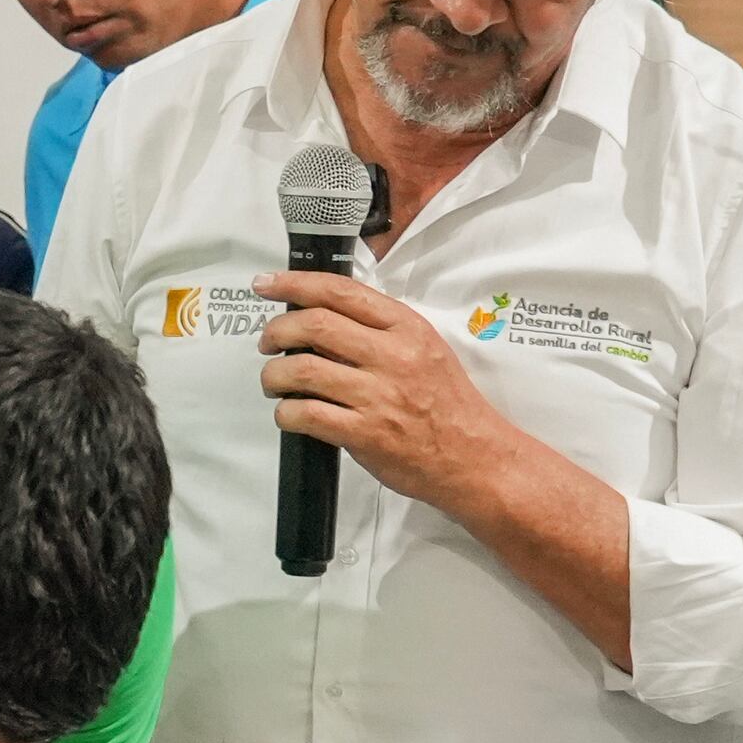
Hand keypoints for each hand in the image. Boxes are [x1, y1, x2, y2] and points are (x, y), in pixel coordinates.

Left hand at [257, 270, 529, 518]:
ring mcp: (378, 396)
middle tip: (268, 341)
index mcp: (406, 328)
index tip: (267, 284)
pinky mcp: (365, 434)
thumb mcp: (426, 349)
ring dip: (273, 375)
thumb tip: (324, 316)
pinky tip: (289, 414)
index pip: (340, 292)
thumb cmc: (449, 406)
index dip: (294, 284)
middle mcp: (392, 356)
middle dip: (277, 330)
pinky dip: (286, 413)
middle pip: (314, 325)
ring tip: (274, 383)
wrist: (475, 458)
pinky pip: (306, 415)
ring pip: (301, 370)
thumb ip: (381, 330)